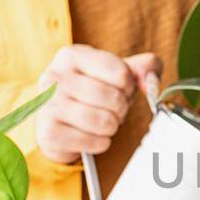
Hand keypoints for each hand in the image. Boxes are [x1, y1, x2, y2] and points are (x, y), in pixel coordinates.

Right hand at [35, 45, 161, 163]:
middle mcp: (55, 77)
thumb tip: (150, 79)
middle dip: (121, 109)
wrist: (54, 121)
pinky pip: (93, 141)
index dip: (129, 87)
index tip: (121, 90)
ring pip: (105, 122)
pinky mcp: (49, 132)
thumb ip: (141, 68)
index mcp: (72, 56)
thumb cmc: (88, 93)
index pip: (120, 72)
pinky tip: (91, 136)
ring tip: (102, 123)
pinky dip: (100, 143)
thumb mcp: (113, 73)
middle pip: (114, 98)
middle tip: (112, 111)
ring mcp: (49, 105)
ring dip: (111, 127)